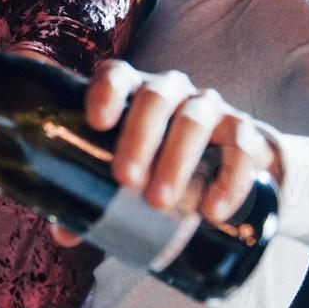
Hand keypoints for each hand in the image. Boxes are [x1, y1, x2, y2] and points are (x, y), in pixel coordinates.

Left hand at [84, 60, 280, 224]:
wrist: (226, 166)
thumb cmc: (157, 163)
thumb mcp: (127, 173)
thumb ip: (94, 196)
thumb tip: (63, 232)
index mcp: (133, 92)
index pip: (117, 74)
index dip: (106, 91)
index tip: (97, 122)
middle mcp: (172, 91)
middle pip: (155, 98)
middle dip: (139, 137)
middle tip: (125, 179)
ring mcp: (210, 108)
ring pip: (195, 119)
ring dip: (177, 160)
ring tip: (160, 203)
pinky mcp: (245, 132)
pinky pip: (241, 147)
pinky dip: (228, 180)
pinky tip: (211, 210)